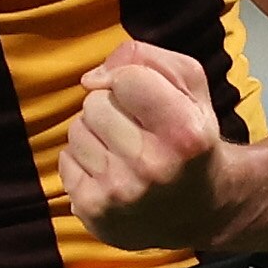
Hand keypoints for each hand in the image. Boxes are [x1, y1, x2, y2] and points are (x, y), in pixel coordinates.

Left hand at [59, 39, 224, 249]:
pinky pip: (64, 160)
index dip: (130, 80)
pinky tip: (112, 173)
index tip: (144, 98)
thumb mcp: (190, 85)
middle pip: (94, 104)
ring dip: (95, 135)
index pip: (126, 78)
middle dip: (111, 108)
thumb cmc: (190, 134)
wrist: (202, 208)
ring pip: (76, 130)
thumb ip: (145, 58)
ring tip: (125, 151)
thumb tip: (91, 79)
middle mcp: (154, 166)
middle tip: (137, 130)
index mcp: (185, 133)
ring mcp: (121, 192)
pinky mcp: (94, 210)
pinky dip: (83, 162)